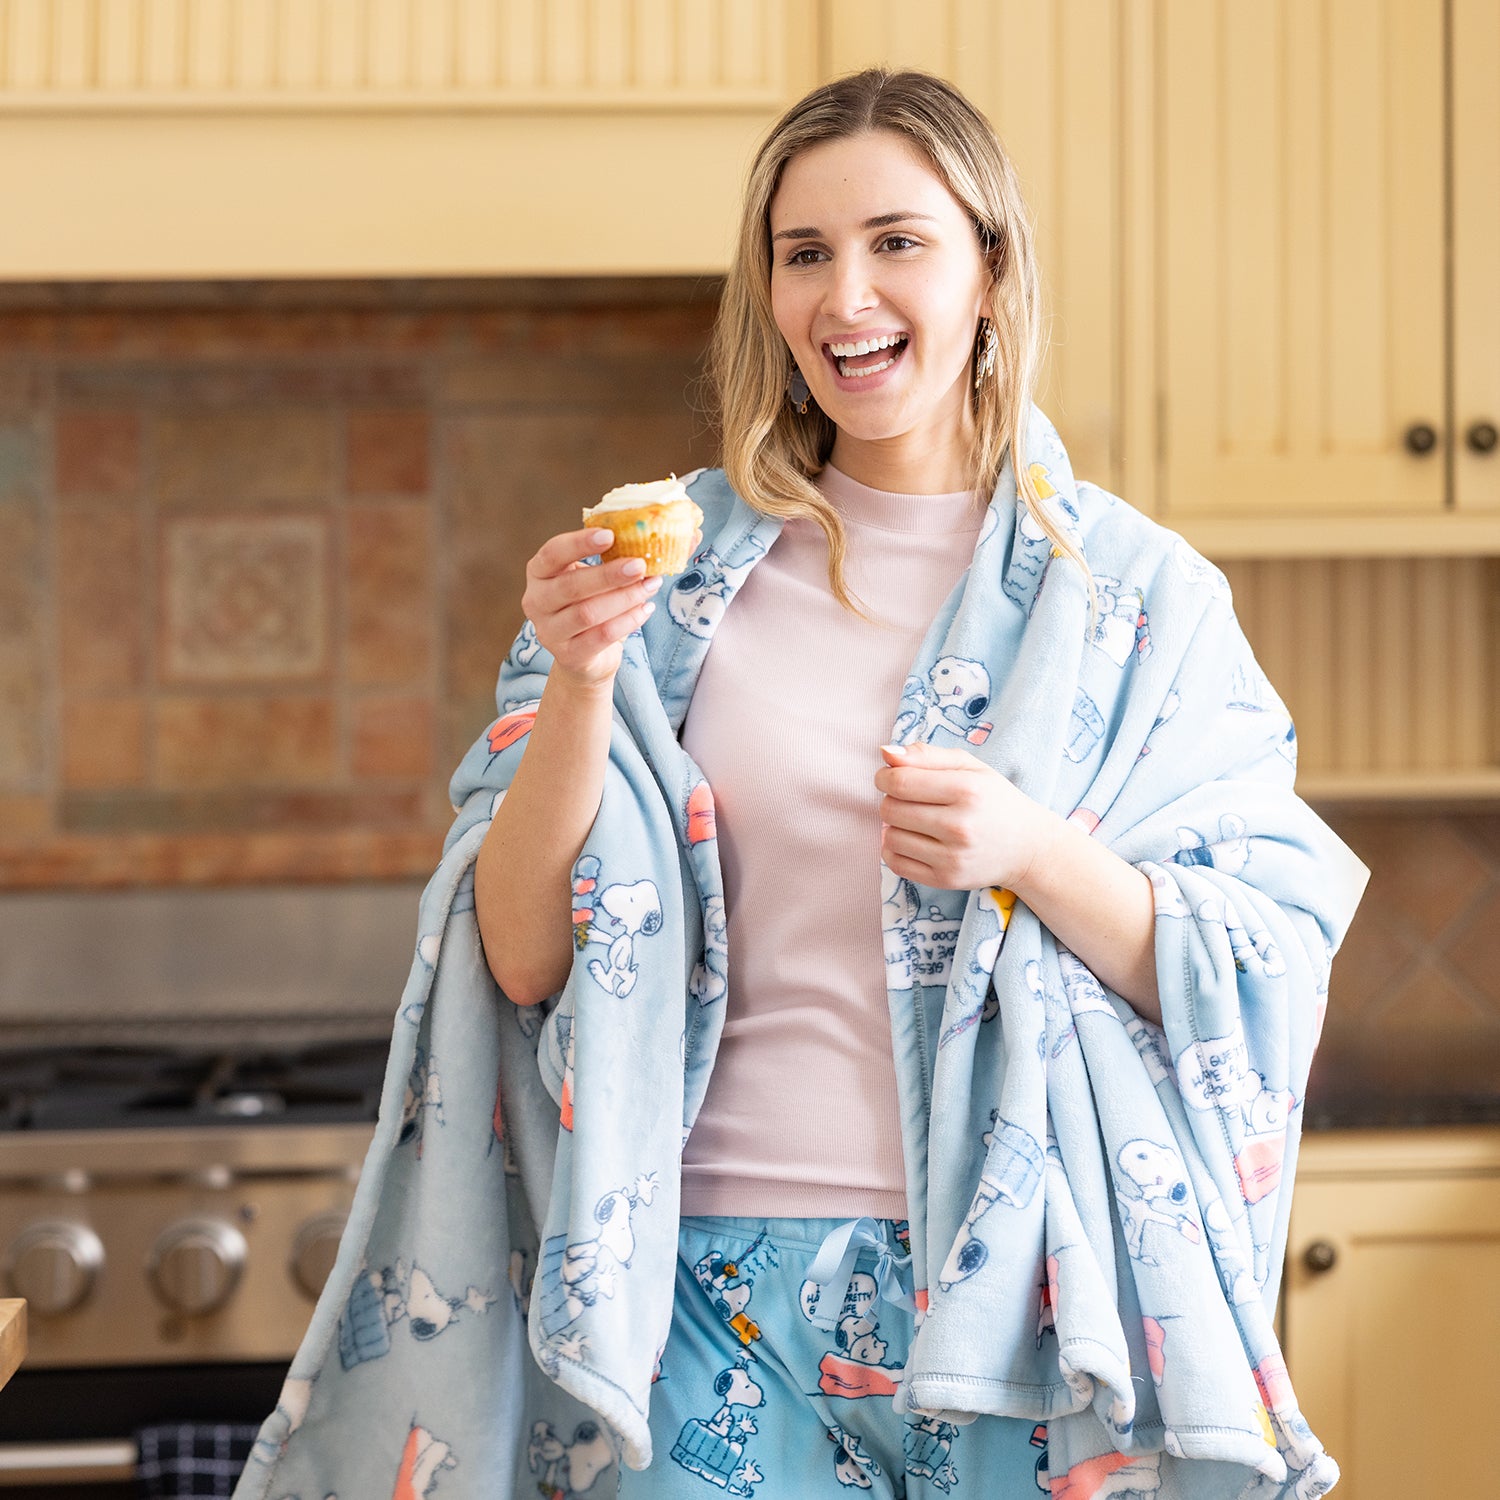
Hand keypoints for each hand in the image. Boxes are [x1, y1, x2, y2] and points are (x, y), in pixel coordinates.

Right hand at [520, 527, 666, 688]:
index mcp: (540, 572)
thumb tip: (690, 533)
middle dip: (609, 574)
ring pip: (588, 613)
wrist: (586, 658)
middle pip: (572, 586)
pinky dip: (627, 622)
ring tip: (651, 586)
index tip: (610, 535)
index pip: (552, 553)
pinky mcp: (568, 656)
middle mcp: (536, 601)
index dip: (579, 543)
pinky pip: (601, 637)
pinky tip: (646, 609)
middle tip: (640, 564)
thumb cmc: (595, 604)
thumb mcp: (603, 577)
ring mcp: (550, 631)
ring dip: (624, 598)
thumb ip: (632, 553)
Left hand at [874, 742, 1061, 891]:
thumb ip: (925, 754)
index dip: (884, 777)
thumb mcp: (969, 767)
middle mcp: (960, 826)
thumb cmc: (994, 800)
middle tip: (908, 800)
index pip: (899, 782)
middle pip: (890, 810)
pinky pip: (895, 864)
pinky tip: (913, 840)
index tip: (890, 777)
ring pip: (890, 837)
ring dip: (894, 826)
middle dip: (890, 800)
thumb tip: (885, 752)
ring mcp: (952, 858)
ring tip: (916, 821)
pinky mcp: (945, 880)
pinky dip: (895, 850)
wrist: (1027, 847)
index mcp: (967, 791)